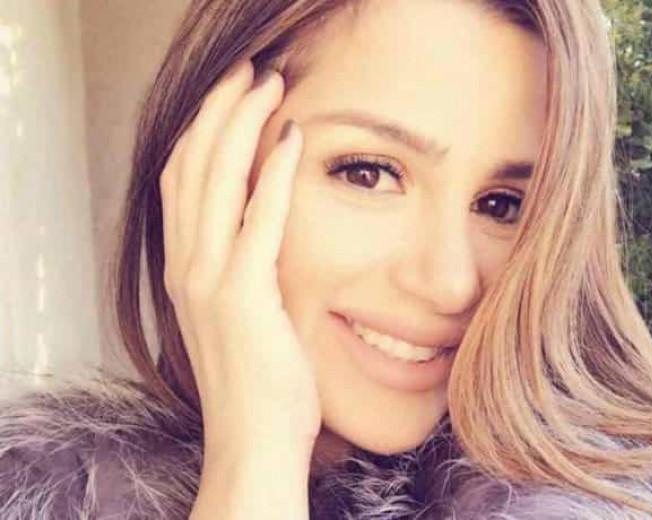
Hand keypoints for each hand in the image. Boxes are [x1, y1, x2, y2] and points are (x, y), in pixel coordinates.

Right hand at [159, 60, 320, 463]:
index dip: (203, 130)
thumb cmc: (256, 382)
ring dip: (241, 124)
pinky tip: (293, 137)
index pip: (182, 179)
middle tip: (250, 71)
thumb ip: (242, 269)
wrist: (253, 441)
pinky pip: (259, 220)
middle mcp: (186, 266)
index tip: (232, 96)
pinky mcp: (243, 296)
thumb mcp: (239, 315)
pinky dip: (274, 173)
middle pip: (192, 165)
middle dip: (219, 110)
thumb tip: (265, 230)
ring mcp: (210, 280)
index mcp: (184, 268)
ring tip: (267, 83)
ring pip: (215, 180)